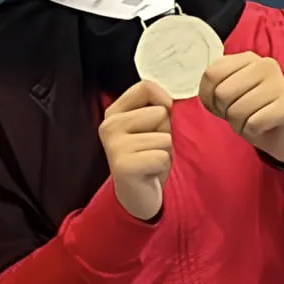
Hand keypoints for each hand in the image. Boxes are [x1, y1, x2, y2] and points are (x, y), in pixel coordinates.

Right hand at [100, 80, 174, 220]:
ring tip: (152, 161)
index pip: (146, 87)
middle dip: (166, 132)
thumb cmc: (150, 157)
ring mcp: (114, 145)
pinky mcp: (123, 165)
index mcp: (114, 112)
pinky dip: (163, 166)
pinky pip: (162, 156)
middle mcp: (109, 125)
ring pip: (164, 136)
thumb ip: (159, 107)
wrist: (138, 196)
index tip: (164, 119)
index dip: (164, 101)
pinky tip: (151, 173)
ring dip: (166, 151)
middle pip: (160, 113)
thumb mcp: (153, 126)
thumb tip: (174, 101)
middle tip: (153, 149)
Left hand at [198, 52, 283, 165]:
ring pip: (237, 110)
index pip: (211, 74)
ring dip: (238, 124)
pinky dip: (251, 132)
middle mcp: (265, 65)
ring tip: (251, 120)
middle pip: (222, 93)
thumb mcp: (231, 92)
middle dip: (225, 112)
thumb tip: (197, 90)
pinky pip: (253, 123)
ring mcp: (279, 84)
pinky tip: (261, 128)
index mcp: (247, 58)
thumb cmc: (253, 111)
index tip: (220, 105)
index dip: (208, 96)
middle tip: (239, 114)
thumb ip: (215, 84)